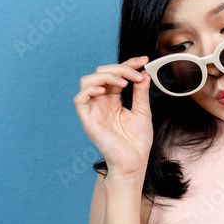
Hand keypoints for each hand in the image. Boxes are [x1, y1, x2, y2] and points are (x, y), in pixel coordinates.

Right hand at [73, 56, 153, 177]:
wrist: (134, 163)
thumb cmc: (137, 142)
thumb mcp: (142, 111)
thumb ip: (141, 92)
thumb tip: (144, 72)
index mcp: (113, 99)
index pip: (116, 74)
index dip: (128, 64)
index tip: (144, 60)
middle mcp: (101, 102)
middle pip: (101, 72)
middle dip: (121, 68)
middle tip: (137, 74)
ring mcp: (93, 109)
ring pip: (88, 80)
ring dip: (106, 75)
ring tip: (125, 81)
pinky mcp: (87, 119)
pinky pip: (79, 99)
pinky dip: (90, 89)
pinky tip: (105, 90)